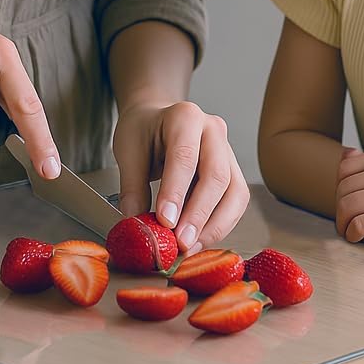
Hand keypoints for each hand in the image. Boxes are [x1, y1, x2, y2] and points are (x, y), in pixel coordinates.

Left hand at [113, 101, 249, 253]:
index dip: (176, 191)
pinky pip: (235, 202)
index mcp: (185, 116)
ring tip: (190, 247)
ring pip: (235, 192)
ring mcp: (227, 151)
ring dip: (215, 225)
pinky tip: (199, 239)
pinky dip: (219, 225)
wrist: (157, 120)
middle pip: (217, 175)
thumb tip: (137, 223)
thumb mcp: (128, 149)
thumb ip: (132, 186)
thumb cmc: (144, 131)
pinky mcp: (233, 171)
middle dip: (199, 214)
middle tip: (181, 242)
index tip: (166, 221)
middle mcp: (213, 130)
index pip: (185, 156)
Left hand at [335, 148, 363, 249]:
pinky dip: (353, 234)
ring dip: (344, 223)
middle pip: (343, 190)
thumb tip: (344, 152)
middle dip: (341, 209)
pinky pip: (359, 225)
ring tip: (352, 232)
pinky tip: (359, 238)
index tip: (348, 202)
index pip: (344, 169)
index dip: (340, 188)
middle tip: (349, 222)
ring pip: (347, 207)